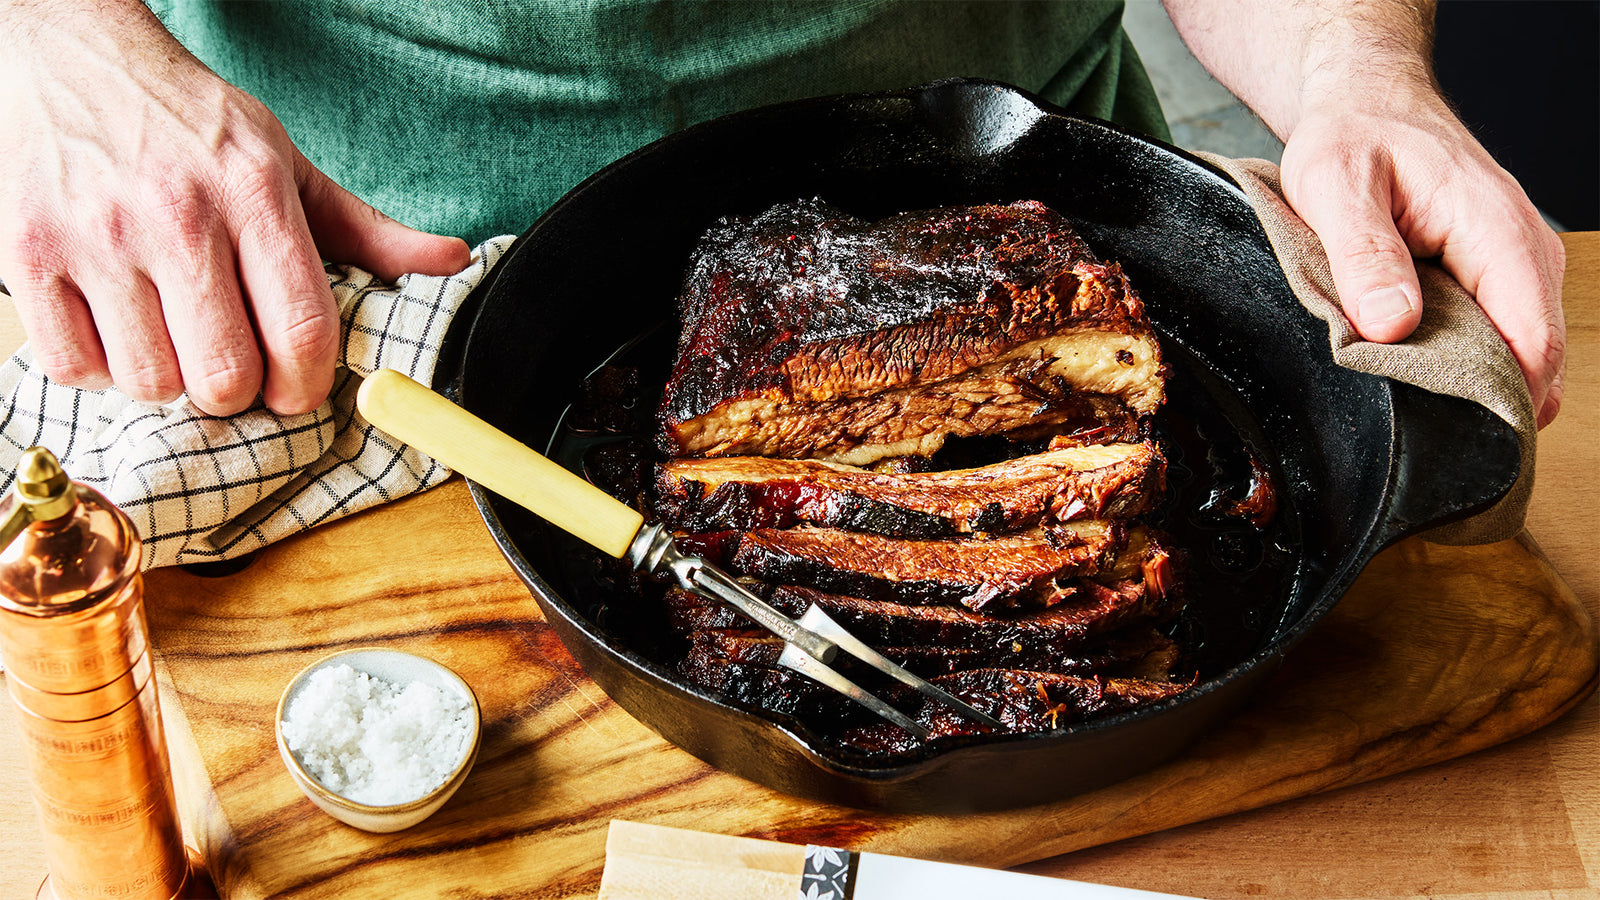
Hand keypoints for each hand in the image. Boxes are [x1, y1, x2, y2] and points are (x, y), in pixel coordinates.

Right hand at [0, 0, 471, 415]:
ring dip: (170, 378)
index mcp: (254, 195)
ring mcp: (96, 237)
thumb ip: (366, 228)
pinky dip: (102, 367)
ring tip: (173, 335)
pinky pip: (76, 367)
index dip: (308, 386)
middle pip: (226, 376)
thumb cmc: (192, 126)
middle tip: (235, 364)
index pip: (303, 331)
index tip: (299, 389)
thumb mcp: (287, 164)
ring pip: (152, 382)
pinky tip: (119, 326)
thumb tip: (449, 262)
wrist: (73, 58)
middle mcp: (176, 216)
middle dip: (240, 390)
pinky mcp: (27, 254)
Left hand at [1279, 87, 1566, 426]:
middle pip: (1530, 361)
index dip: (1498, 401)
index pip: (1532, 342)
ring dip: (1464, 383)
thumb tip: (1393, 325)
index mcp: (1497, 231)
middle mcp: (1522, 252)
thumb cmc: (1353, 135)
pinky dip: (1455, 360)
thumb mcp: (1335, 185)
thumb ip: (1364, 256)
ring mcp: (1513, 267)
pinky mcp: (1492, 277)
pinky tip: (1413, 369)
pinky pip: (1490, 337)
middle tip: (1412, 429)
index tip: (1449, 435)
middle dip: (1479, 404)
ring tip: (1406, 398)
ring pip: (1512, 354)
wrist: (1368, 101)